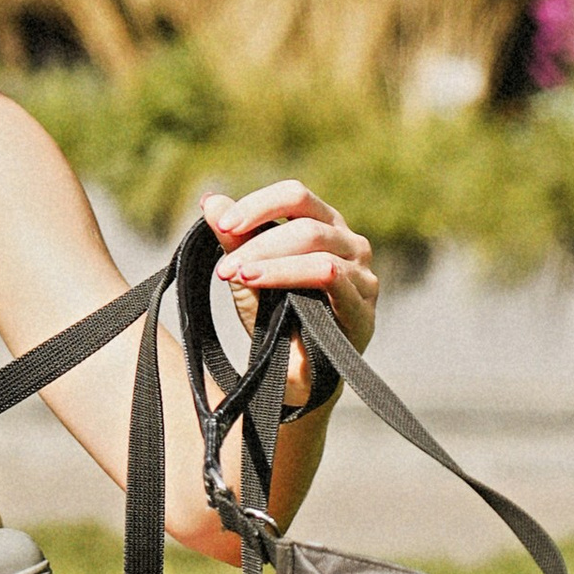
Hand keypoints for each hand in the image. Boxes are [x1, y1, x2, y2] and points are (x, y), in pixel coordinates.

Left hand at [201, 179, 378, 385]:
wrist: (292, 376)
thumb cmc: (276, 319)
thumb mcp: (249, 274)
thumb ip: (235, 238)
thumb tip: (210, 200)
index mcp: (326, 226)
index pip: (296, 196)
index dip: (258, 204)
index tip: (221, 222)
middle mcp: (351, 244)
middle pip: (305, 220)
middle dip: (257, 240)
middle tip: (224, 265)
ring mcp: (363, 275)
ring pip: (316, 244)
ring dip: (269, 257)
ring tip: (236, 274)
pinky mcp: (363, 307)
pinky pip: (330, 275)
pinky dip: (288, 274)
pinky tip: (258, 283)